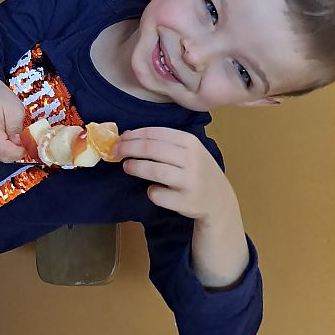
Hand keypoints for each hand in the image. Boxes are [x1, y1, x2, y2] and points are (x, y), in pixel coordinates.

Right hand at [0, 84, 25, 161]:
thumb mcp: (15, 110)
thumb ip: (16, 128)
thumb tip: (19, 144)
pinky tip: (12, 141)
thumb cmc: (3, 101)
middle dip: (18, 152)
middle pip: (3, 157)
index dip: (19, 150)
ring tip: (19, 138)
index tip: (29, 142)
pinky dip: (9, 151)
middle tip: (26, 140)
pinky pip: (0, 155)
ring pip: (2, 158)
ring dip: (14, 152)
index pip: (4, 150)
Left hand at [114, 128, 236, 224]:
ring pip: (154, 171)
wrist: (219, 199)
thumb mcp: (186, 150)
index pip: (154, 133)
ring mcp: (190, 181)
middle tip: (115, 152)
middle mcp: (192, 159)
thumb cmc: (196, 169)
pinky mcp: (186, 201)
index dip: (132, 136)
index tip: (118, 139)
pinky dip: (151, 191)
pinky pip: (159, 194)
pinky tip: (153, 190)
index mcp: (190, 142)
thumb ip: (161, 142)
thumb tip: (126, 136)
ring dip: (135, 167)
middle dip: (128, 149)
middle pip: (151, 149)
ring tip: (127, 167)